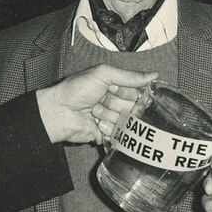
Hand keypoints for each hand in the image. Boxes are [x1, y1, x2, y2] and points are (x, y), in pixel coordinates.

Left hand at [36, 64, 156, 144]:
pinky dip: (110, 132)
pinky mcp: (103, 134)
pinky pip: (117, 136)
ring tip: (95, 113)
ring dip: (112, 118)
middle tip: (105, 102)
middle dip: (121, 106)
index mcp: (112, 86)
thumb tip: (154, 75)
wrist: (58, 112)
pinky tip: (98, 126)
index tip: (131, 94)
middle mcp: (111, 102)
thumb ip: (129, 76)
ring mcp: (107, 119)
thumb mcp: (103, 74)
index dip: (133, 94)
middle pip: (131, 108)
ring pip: (124, 123)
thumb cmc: (76, 90)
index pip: (134, 91)